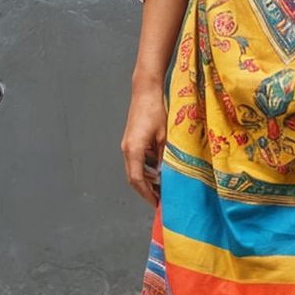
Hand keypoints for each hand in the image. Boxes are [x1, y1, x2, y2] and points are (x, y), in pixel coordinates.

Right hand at [121, 81, 167, 206]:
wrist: (146, 90)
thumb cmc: (155, 110)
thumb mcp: (165, 136)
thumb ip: (165, 157)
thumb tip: (167, 176)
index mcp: (133, 150)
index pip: (136, 179)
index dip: (146, 194)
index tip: (156, 203)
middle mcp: (127, 149)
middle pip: (133, 177)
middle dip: (146, 190)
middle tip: (160, 200)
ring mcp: (128, 144)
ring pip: (135, 169)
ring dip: (147, 180)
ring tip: (162, 188)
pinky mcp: (132, 140)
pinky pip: (137, 160)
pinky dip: (146, 169)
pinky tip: (160, 171)